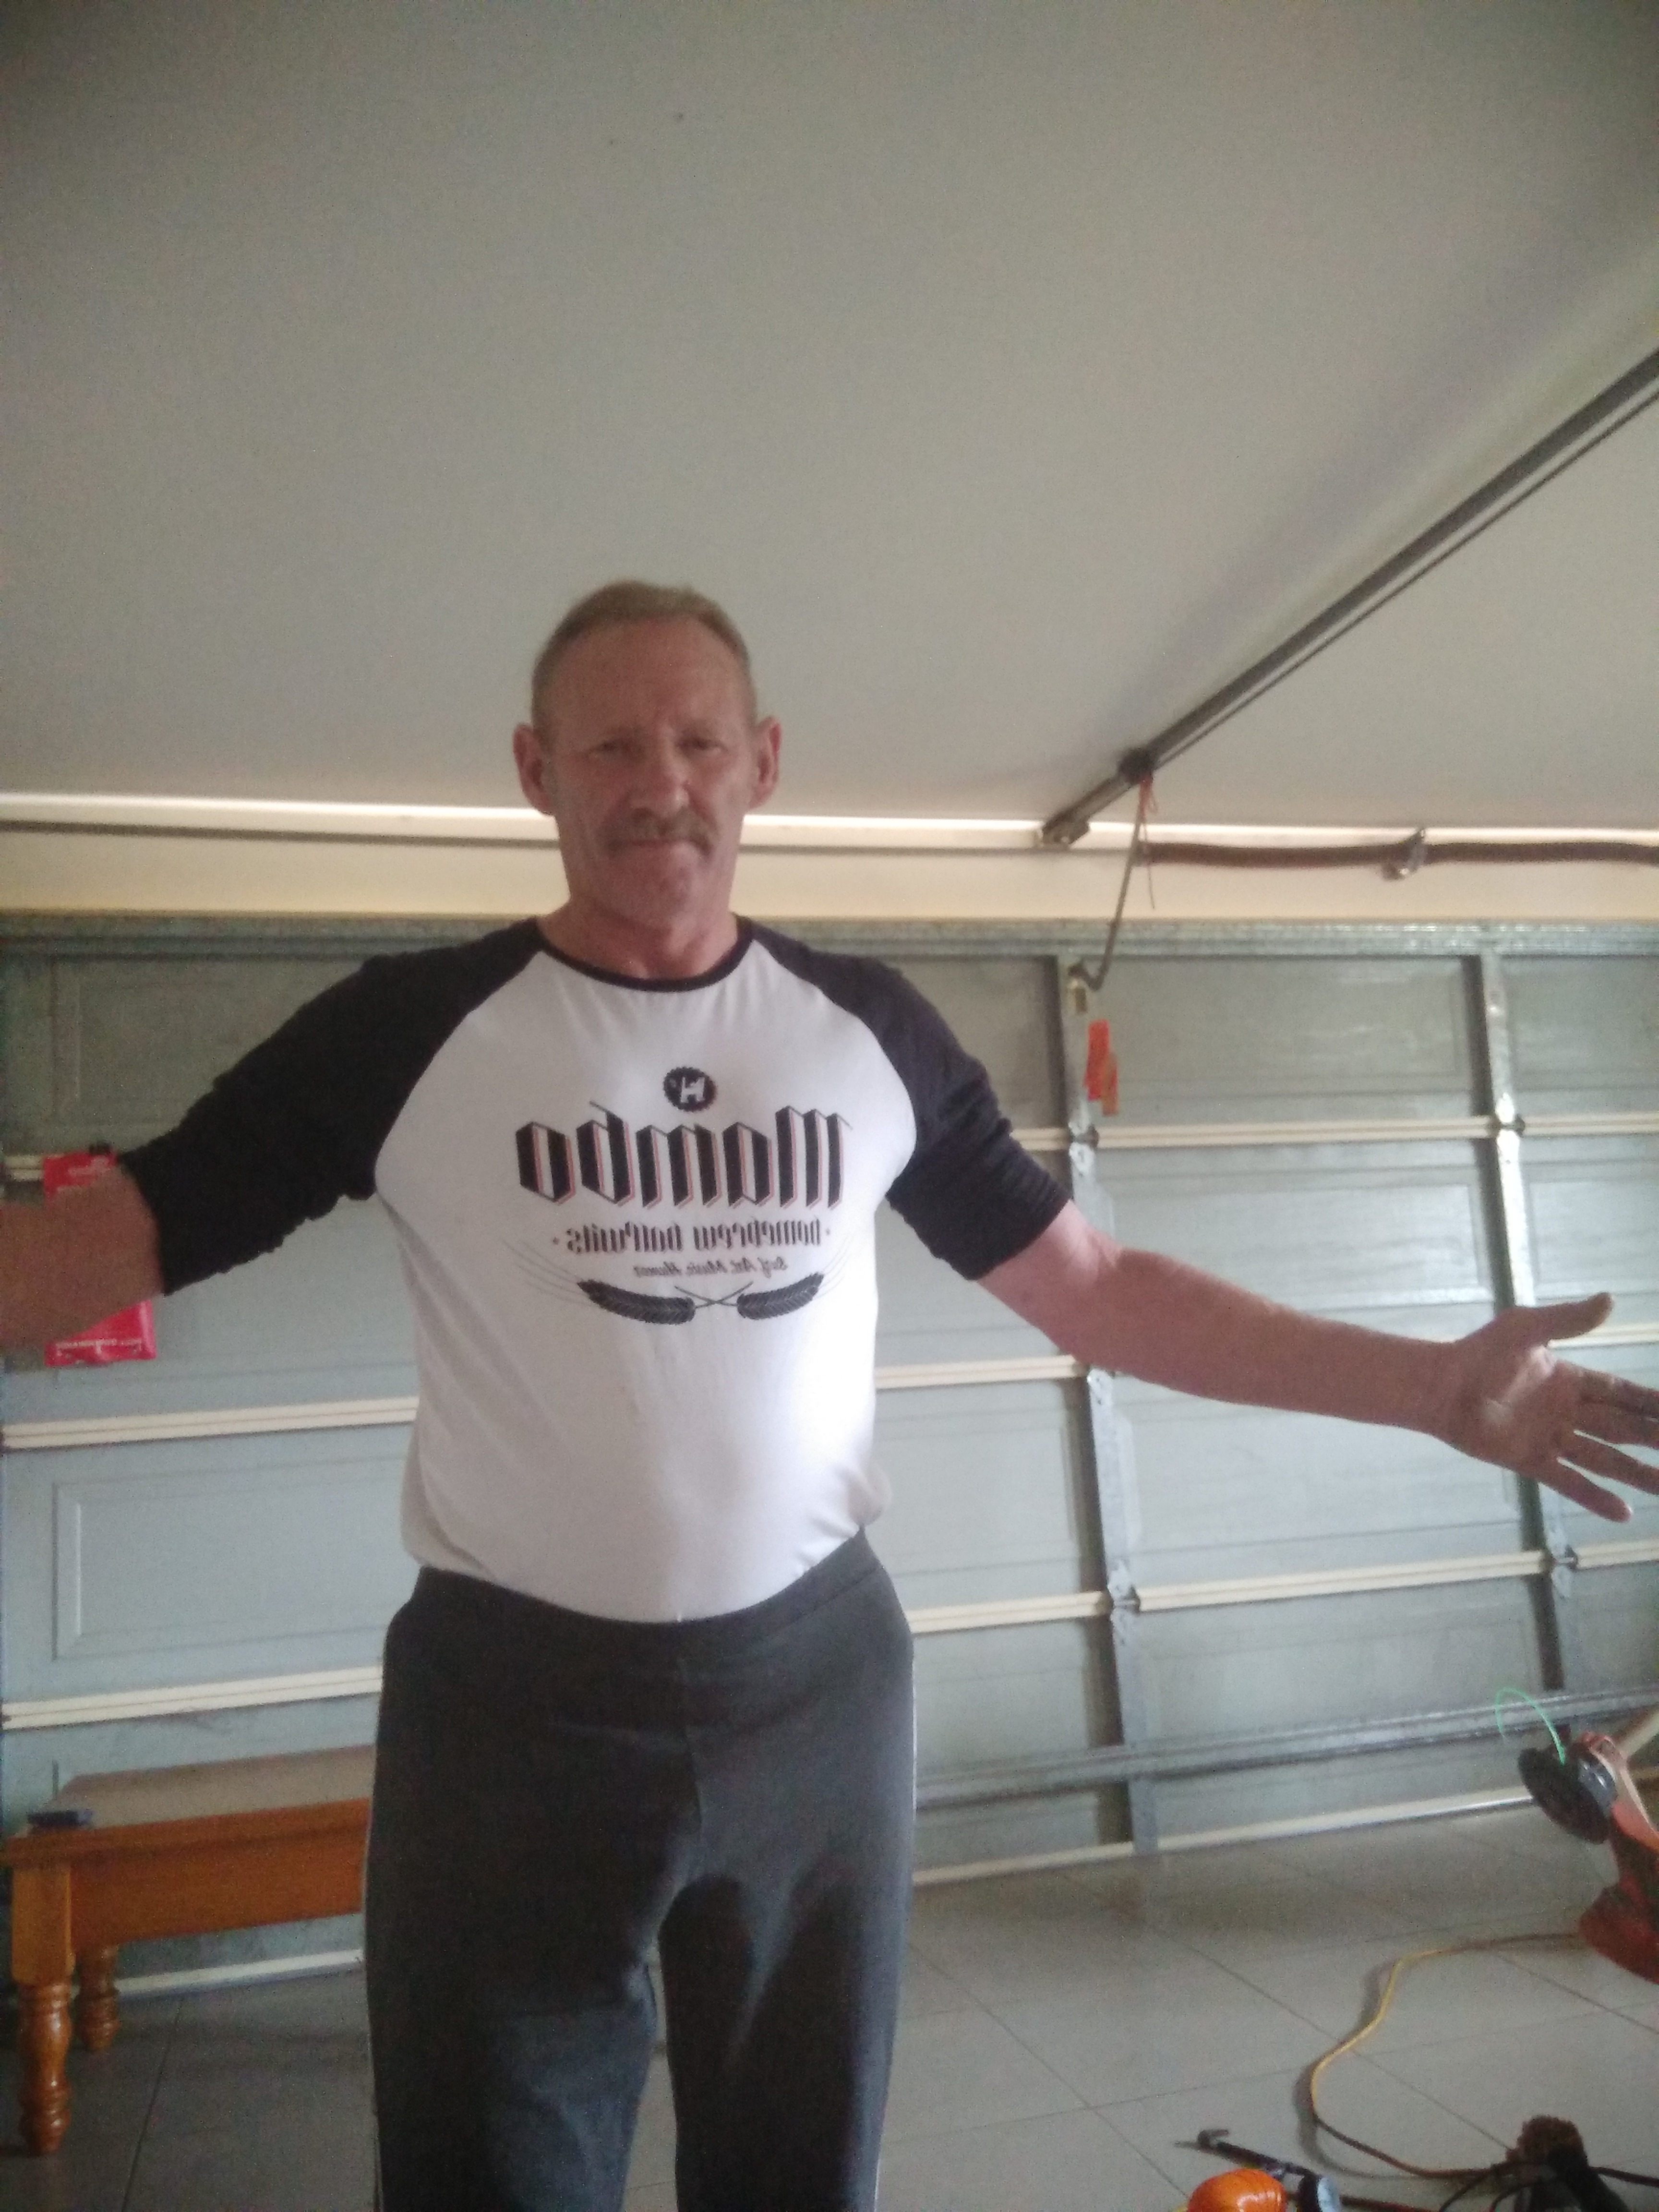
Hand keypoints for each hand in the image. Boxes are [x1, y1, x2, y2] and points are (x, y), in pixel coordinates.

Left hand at [1437, 1294, 1658, 1521]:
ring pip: (1605, 1460)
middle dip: (1654, 1439)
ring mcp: (1550, 1438)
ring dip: (1637, 1474)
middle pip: (1622, 1429)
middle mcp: (1567, 1412)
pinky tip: (1623, 1512)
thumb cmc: (1478, 1352)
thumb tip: (1610, 1300)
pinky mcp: (1530, 1460)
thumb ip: (1567, 1320)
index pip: (1623, 1394)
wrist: (1439, 1385)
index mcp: (1570, 1380)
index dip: (1652, 1404)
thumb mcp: (1526, 1328)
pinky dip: (1595, 1497)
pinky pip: (1569, 1481)